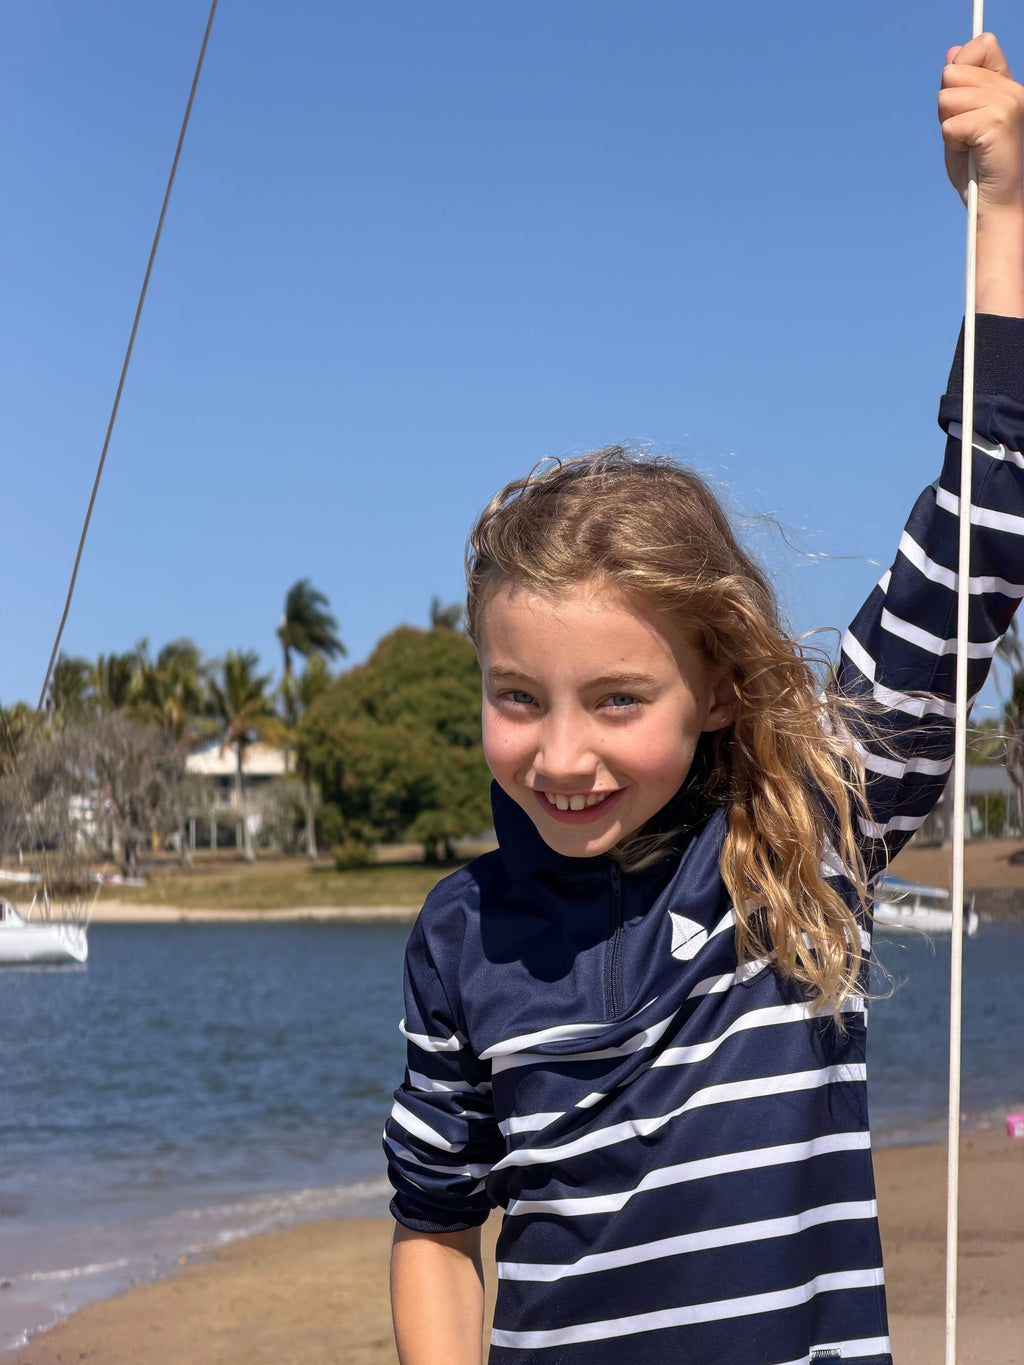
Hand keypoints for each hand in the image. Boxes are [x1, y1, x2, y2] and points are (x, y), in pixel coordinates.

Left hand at [939, 33, 1023, 213]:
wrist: (995, 203)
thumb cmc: (978, 169)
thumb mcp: (963, 121)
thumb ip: (959, 89)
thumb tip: (952, 53)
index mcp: (1007, 85)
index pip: (980, 46)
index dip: (959, 71)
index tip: (963, 104)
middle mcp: (1012, 88)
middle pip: (953, 72)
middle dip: (947, 106)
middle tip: (965, 134)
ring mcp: (1008, 103)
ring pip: (947, 97)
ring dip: (949, 125)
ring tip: (969, 144)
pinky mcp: (998, 121)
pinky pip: (950, 124)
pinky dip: (952, 142)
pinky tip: (971, 153)